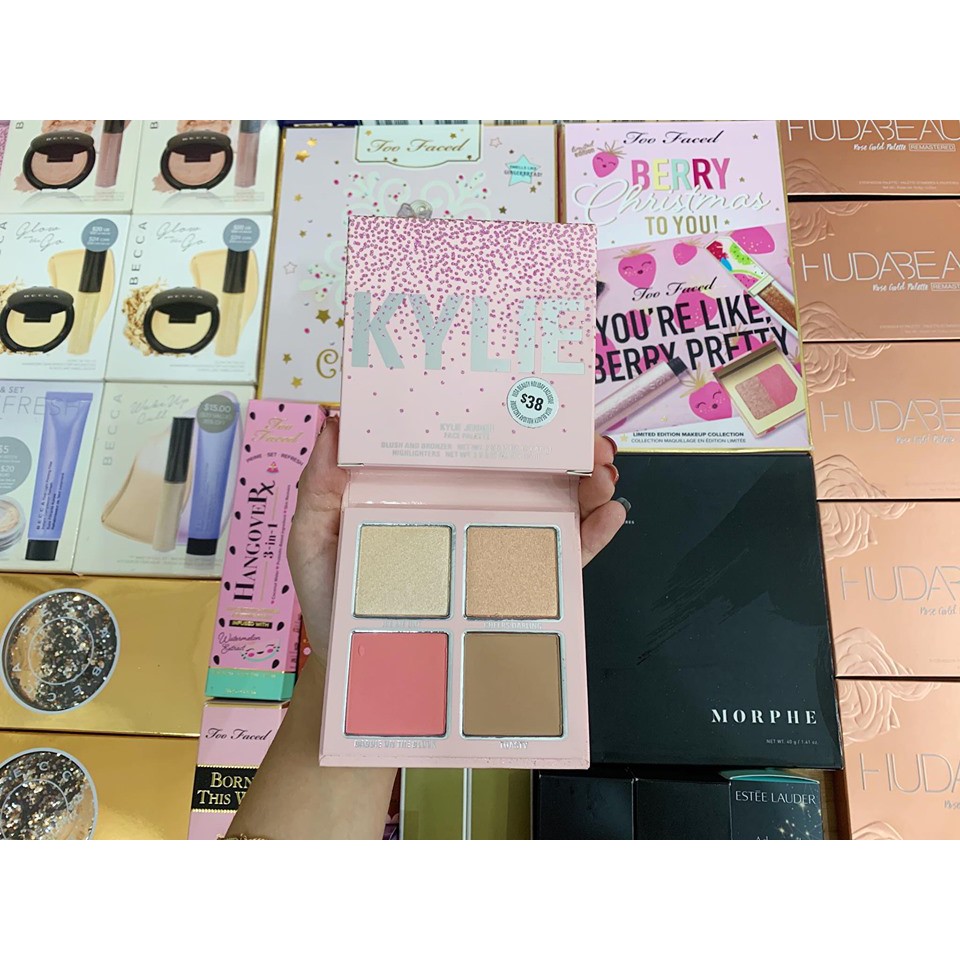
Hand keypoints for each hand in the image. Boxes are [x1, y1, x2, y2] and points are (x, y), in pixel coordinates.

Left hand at [287, 420, 626, 665]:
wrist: (362, 670)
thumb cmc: (336, 600)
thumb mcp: (314, 539)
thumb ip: (319, 488)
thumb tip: (336, 422)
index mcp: (429, 489)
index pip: (473, 446)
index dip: (508, 421)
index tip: (537, 401)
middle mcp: (469, 510)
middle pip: (526, 470)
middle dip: (566, 448)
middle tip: (591, 442)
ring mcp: (497, 546)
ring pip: (554, 506)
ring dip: (589, 483)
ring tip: (604, 475)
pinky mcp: (517, 585)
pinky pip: (562, 557)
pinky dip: (593, 534)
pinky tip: (610, 516)